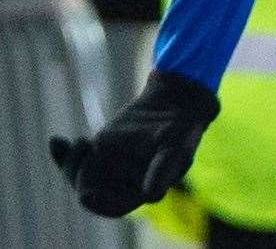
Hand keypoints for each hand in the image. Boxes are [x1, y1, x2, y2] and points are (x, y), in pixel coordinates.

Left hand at [49, 71, 218, 217]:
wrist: (173, 105)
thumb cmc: (182, 131)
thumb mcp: (177, 149)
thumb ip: (163, 171)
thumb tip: (150, 196)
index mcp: (140, 192)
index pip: (114, 207)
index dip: (99, 204)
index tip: (85, 195)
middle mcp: (120, 184)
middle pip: (89, 191)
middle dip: (78, 176)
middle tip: (83, 149)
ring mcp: (106, 168)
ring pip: (77, 176)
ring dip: (70, 162)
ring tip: (81, 142)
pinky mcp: (97, 151)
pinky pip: (74, 158)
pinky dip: (63, 153)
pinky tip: (57, 141)